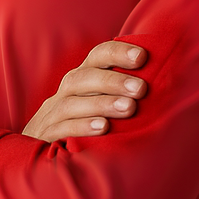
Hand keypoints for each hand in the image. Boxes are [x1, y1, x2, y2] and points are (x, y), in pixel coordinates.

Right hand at [22, 40, 147, 142]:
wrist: (36, 145)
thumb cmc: (79, 120)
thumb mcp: (96, 99)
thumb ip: (119, 89)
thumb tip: (161, 80)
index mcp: (82, 78)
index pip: (97, 56)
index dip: (117, 52)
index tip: (142, 56)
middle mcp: (66, 91)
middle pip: (84, 78)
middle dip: (113, 81)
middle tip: (141, 88)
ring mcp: (53, 112)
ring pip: (73, 102)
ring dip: (102, 103)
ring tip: (129, 108)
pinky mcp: (47, 135)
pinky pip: (62, 128)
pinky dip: (82, 126)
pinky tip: (103, 128)